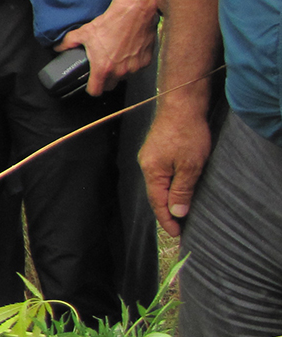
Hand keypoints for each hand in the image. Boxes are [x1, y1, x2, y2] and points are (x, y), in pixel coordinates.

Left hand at [57, 0, 157, 95]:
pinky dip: (133, 64)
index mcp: (103, 69)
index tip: (91, 83)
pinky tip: (128, 53)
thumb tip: (58, 47)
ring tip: (116, 58)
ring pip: (124, 78)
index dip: (91, 89)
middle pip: (110, 86)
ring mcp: (134, 68)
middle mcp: (119, 72)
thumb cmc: (110, 22)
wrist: (134, 11)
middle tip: (103, 68)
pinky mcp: (146, 61)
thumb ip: (69, 42)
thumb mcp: (85, 32)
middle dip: (105, 80)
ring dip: (120, 72)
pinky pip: (137, 68)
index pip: (96, 91)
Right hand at [138, 107, 211, 236]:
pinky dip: (169, 184)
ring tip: (179, 210)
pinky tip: (177, 186)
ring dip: (168, 197)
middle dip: (166, 211)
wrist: (181, 103)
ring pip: (158, 184)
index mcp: (152, 172)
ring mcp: (150, 156)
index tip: (177, 234)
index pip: (158, 203)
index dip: (168, 220)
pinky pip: (161, 173)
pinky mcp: (156, 149)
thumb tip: (176, 213)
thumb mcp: (190, 165)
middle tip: (179, 226)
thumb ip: (181, 190)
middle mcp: (146, 166)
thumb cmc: (186, 131)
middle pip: (156, 195)